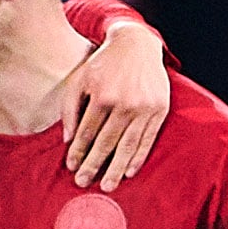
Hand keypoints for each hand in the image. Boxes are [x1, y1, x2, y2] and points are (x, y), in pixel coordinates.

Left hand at [60, 22, 168, 188]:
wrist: (137, 43)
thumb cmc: (104, 63)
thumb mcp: (80, 79)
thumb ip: (70, 108)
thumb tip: (67, 140)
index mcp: (103, 96)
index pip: (87, 133)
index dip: (78, 152)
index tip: (71, 168)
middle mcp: (125, 104)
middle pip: (107, 143)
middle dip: (93, 166)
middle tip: (84, 183)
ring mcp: (144, 108)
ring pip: (128, 146)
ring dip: (116, 169)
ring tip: (107, 185)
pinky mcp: (159, 109)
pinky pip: (148, 139)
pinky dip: (138, 157)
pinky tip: (129, 171)